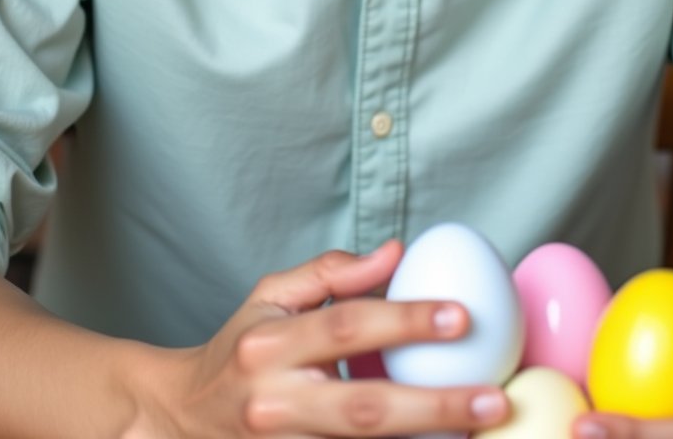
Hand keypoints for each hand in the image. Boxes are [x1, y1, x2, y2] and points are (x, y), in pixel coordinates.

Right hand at [126, 239, 509, 438]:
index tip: (461, 315)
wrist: (179, 419)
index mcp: (270, 346)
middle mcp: (275, 403)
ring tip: (479, 433)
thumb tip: (396, 252)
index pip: (347, 325)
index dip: (405, 320)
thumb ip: (332, 273)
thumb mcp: (271, 296)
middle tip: (493, 396)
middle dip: (435, 405)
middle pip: (364, 409)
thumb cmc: (238, 349)